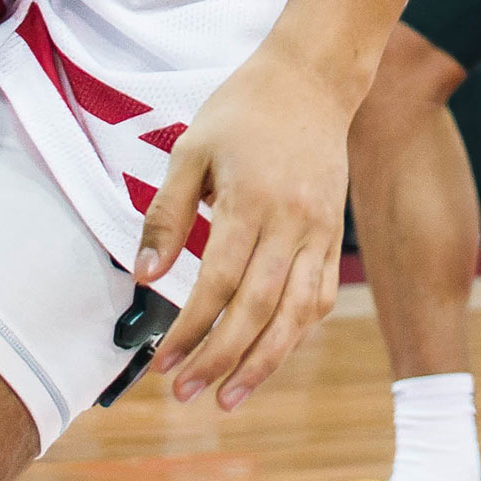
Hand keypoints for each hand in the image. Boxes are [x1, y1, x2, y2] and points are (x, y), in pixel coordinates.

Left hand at [138, 42, 349, 412]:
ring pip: (296, 315)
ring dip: (263, 364)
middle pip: (257, 310)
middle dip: (220, 359)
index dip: (191, 329)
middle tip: (186, 395)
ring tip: (228, 398)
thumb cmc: (242, 113)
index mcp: (251, 202)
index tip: (164, 362)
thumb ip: (168, 215)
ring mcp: (320, 233)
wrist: (311, 82)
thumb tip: (147, 275)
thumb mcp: (191, 150)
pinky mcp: (334, 237)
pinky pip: (319, 298)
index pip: (219, 283)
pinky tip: (269, 357)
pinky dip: (295, 334)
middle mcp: (293, 224)